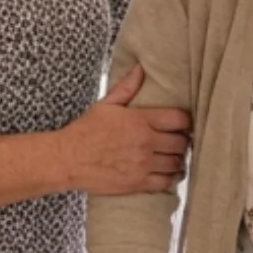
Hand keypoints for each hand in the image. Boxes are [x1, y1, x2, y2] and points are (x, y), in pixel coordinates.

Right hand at [60, 68, 189, 195]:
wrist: (67, 159)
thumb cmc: (85, 131)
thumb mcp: (105, 105)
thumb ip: (127, 88)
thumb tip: (140, 69)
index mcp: (140, 120)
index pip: (179, 119)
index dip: (185, 122)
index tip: (183, 124)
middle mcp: (145, 142)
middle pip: (181, 143)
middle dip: (182, 141)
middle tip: (179, 142)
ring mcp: (143, 164)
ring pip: (176, 163)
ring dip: (178, 160)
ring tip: (174, 157)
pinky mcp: (138, 183)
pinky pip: (166, 182)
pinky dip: (171, 178)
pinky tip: (169, 174)